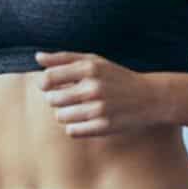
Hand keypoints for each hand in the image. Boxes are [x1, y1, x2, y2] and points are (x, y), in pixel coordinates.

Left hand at [34, 51, 168, 138]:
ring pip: (60, 116)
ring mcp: (99, 109)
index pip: (48, 78)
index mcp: (89, 69)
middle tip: (67, 96)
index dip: (43, 82)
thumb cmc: (116, 77)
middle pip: (51, 99)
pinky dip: (74, 126)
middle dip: (54, 98)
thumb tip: (37, 57)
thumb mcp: (94, 62)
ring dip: (64, 113)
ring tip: (77, 108)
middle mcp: (93, 88)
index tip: (48, 85)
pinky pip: (72, 131)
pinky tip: (84, 119)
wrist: (150, 98)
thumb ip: (64, 59)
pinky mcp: (103, 127)